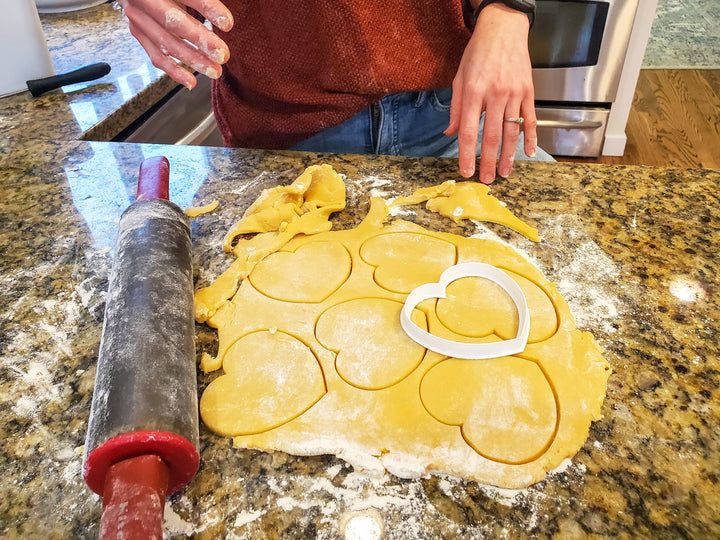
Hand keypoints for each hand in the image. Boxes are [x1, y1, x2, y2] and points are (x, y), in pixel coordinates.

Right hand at [117, 0, 233, 88]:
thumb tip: (223, 16)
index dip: (207, 8)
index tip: (227, 23)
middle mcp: (144, 0)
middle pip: (173, 22)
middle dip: (201, 40)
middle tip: (223, 55)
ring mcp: (139, 17)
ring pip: (166, 43)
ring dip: (192, 60)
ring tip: (215, 71)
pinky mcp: (139, 33)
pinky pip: (156, 56)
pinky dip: (174, 71)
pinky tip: (191, 82)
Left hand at [445, 4, 536, 183]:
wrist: (503, 28)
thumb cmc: (478, 52)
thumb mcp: (459, 78)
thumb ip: (456, 108)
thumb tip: (451, 133)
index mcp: (474, 92)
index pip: (469, 131)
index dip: (467, 154)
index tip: (466, 171)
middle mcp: (494, 94)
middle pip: (491, 136)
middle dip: (489, 161)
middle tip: (487, 179)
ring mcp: (513, 93)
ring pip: (512, 131)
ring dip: (509, 155)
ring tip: (505, 171)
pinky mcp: (528, 91)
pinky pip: (530, 118)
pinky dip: (531, 137)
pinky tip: (529, 152)